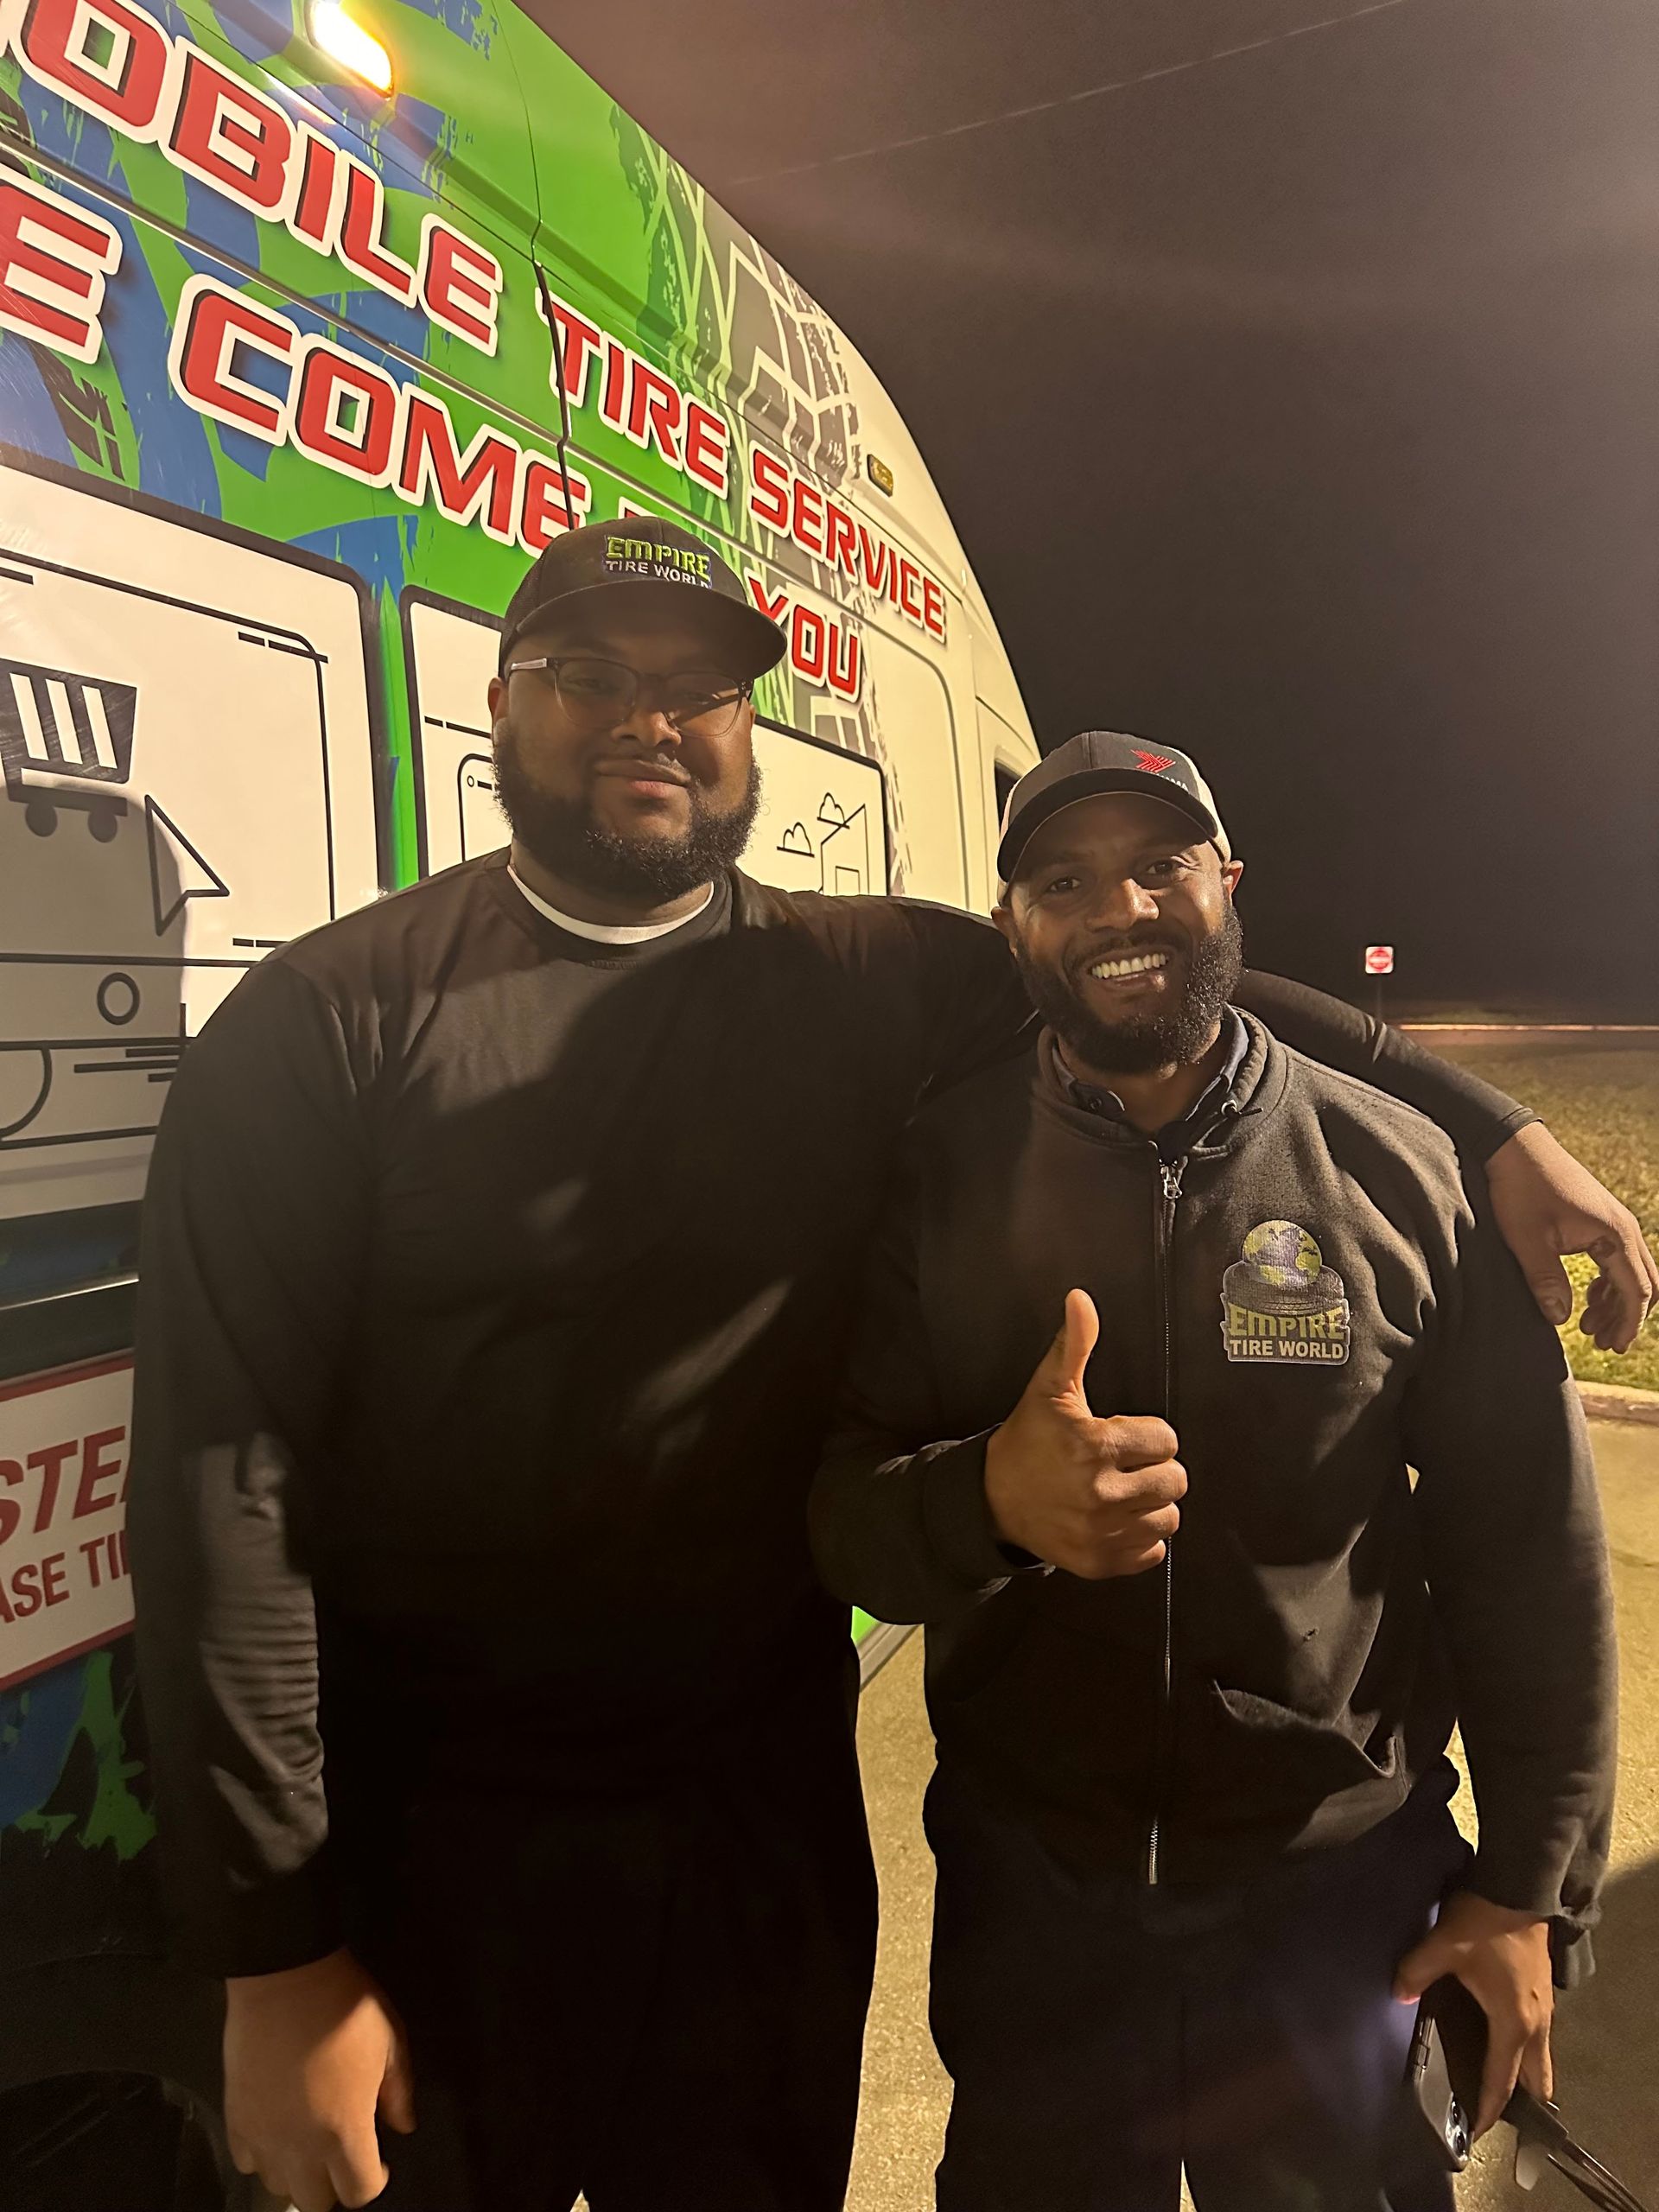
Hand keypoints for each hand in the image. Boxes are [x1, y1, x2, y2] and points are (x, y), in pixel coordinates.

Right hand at [224, 1947, 414, 2210]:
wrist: (286, 1976)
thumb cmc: (345, 2006)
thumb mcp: (392, 2042)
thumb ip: (399, 2093)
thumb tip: (402, 2125)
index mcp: (344, 2131)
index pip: (359, 2192)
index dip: (375, 2179)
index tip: (379, 2159)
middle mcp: (300, 2146)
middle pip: (315, 2202)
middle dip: (335, 2185)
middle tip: (345, 2153)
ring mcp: (262, 2135)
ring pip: (277, 2186)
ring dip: (298, 2172)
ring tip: (310, 2142)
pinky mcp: (235, 2118)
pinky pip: (246, 2160)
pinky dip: (263, 2155)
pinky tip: (278, 2130)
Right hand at [984, 1289, 1185, 1578]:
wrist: (992, 1500)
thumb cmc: (1028, 1441)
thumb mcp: (1049, 1389)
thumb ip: (1074, 1343)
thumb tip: (1080, 1299)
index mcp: (1094, 1446)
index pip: (1166, 1440)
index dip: (1147, 1435)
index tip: (1121, 1437)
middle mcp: (1101, 1494)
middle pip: (1175, 1480)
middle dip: (1153, 1469)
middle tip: (1123, 1464)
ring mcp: (1102, 1533)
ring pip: (1168, 1518)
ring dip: (1150, 1504)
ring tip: (1121, 1491)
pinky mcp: (1101, 1563)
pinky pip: (1153, 1553)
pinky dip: (1139, 1538)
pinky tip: (1115, 1520)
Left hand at [1394, 1892, 1553, 2137]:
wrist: (1519, 1886)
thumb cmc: (1484, 1921)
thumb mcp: (1444, 1945)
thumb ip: (1416, 1971)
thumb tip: (1397, 1994)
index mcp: (1513, 2023)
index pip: (1502, 2081)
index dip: (1487, 2109)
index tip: (1473, 2131)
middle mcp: (1536, 2024)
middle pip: (1535, 2081)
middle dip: (1516, 2103)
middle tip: (1486, 2112)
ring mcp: (1545, 2009)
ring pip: (1540, 2060)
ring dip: (1522, 2077)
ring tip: (1491, 2083)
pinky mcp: (1543, 1993)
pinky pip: (1538, 2039)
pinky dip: (1524, 2053)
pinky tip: (1500, 2043)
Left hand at [1487, 1123, 1657, 1352]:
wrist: (1513, 1146)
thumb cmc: (1521, 1189)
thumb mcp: (1527, 1240)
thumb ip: (1546, 1281)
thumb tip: (1561, 1320)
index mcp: (1615, 1234)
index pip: (1638, 1290)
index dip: (1629, 1323)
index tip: (1615, 1347)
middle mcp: (1623, 1228)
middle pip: (1644, 1283)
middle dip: (1627, 1316)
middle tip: (1603, 1342)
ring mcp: (1613, 1222)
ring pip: (1631, 1272)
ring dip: (1616, 1302)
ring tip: (1589, 1328)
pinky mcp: (1599, 1220)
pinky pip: (1616, 1259)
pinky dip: (1607, 1283)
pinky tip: (1586, 1299)